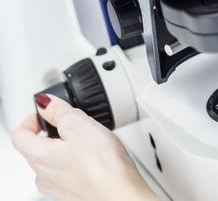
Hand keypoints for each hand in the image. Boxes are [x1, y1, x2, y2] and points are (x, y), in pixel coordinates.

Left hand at [12, 94, 158, 200]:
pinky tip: (92, 156)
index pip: (19, 135)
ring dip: (62, 146)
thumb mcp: (78, 123)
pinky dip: (74, 160)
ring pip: (50, 161)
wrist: (120, 194)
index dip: (31, 118)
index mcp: (39, 156)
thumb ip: (58, 110)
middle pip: (34, 148)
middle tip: (68, 121)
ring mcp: (57, 186)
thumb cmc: (102, 165)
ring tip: (83, 138)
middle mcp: (43, 175)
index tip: (45, 112)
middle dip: (49, 131)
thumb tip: (46, 103)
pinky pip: (65, 172)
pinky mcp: (72, 192)